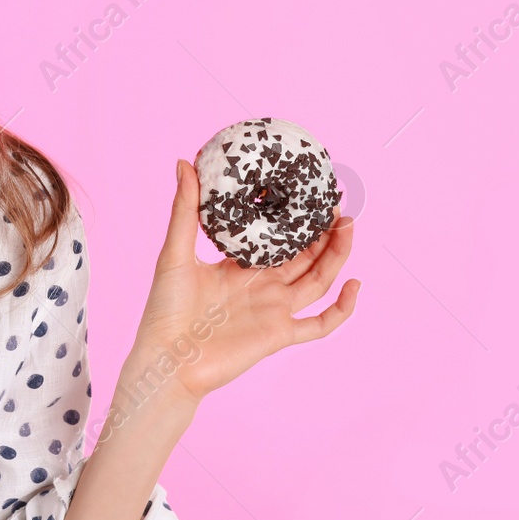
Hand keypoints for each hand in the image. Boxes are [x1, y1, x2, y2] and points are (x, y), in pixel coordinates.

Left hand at [126, 158, 359, 407]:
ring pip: (317, 280)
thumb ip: (184, 210)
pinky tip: (354, 284)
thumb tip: (184, 162)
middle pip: (304, 256)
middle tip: (337, 201)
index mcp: (239, 267)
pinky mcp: (279, 335)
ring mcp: (273, 311)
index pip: (276, 238)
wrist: (167, 357)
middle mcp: (261, 287)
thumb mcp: (174, 252)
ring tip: (348, 226)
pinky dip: (342, 308)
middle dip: (323, 230)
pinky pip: (321, 324)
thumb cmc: (164, 308)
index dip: (294, 217)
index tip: (308, 190)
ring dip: (336, 255)